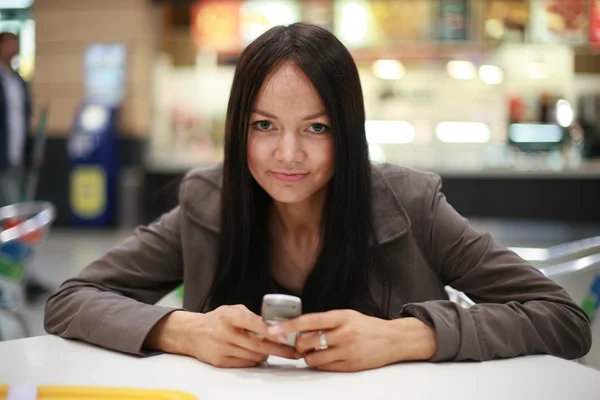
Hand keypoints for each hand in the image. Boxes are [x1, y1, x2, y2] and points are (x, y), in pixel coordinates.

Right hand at [145, 305, 300, 367]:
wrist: (191, 333)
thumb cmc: (217, 319)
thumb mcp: (233, 309)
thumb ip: (252, 316)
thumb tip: (274, 325)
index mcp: (230, 316)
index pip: (253, 323)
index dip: (271, 330)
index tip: (285, 336)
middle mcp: (225, 333)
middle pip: (257, 345)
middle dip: (279, 349)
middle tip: (293, 351)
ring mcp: (222, 349)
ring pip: (254, 356)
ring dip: (267, 354)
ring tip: (275, 349)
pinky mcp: (220, 362)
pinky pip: (245, 363)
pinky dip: (255, 359)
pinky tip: (258, 354)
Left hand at [266, 310, 436, 371]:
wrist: (393, 339)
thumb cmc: (366, 326)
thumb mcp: (347, 316)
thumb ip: (326, 321)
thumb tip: (300, 327)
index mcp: (340, 317)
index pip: (308, 321)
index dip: (288, 326)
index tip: (273, 330)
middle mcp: (343, 333)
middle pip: (307, 341)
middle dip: (299, 344)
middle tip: (301, 343)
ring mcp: (347, 350)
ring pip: (313, 357)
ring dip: (308, 356)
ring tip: (316, 351)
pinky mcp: (350, 365)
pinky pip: (324, 367)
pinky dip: (320, 363)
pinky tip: (326, 357)